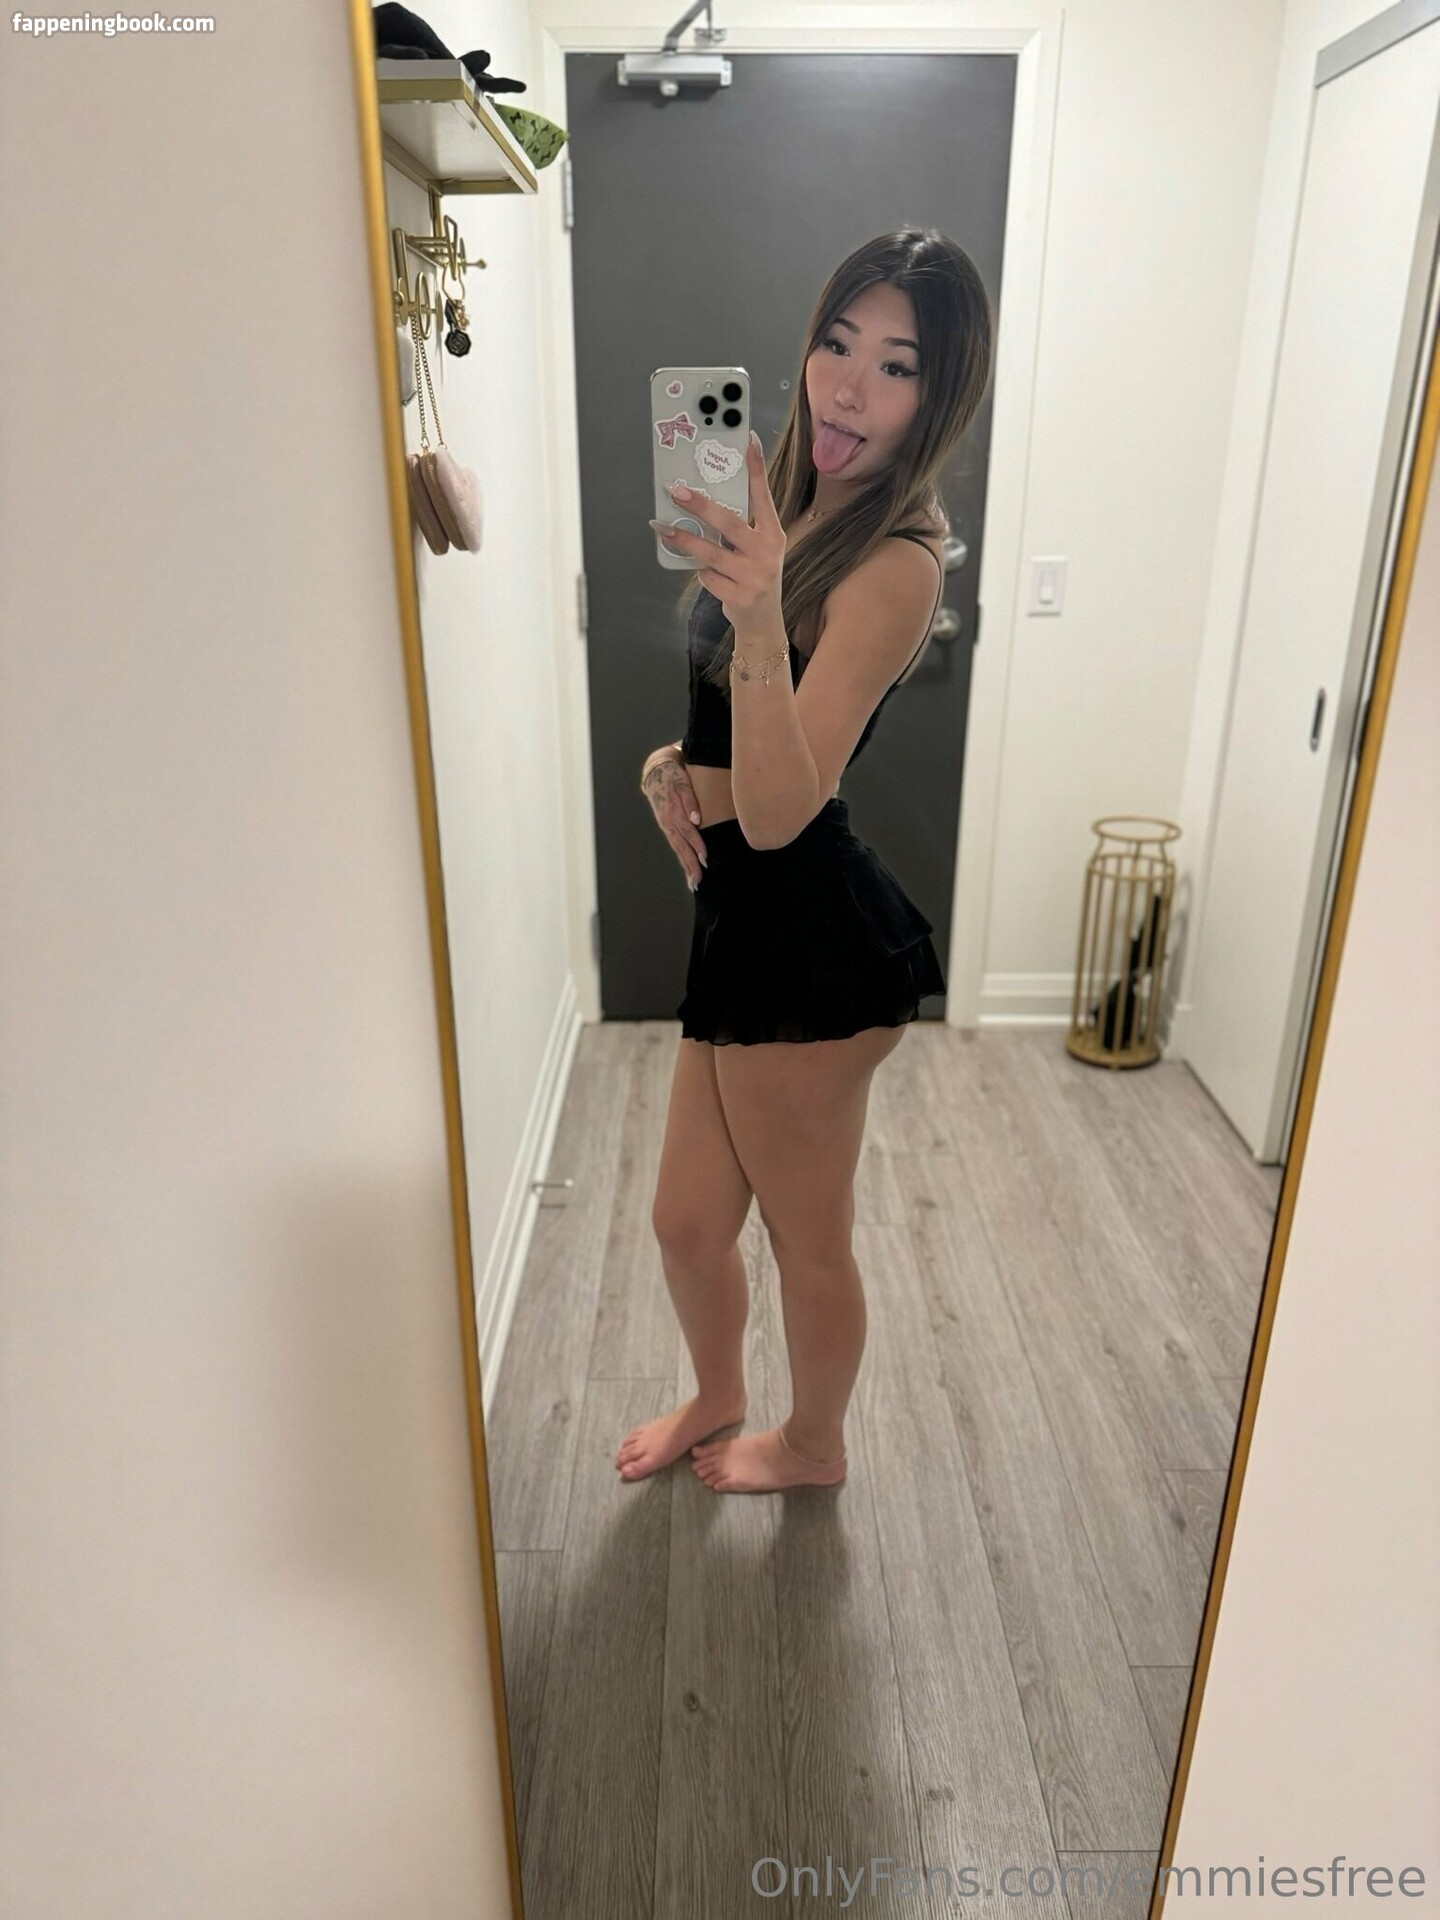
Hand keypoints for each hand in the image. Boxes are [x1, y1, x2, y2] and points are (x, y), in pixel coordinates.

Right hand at [641, 751, 707, 888]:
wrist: (656, 773)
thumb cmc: (673, 777)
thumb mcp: (683, 784)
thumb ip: (690, 802)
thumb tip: (697, 819)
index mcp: (673, 814)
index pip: (688, 833)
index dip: (697, 846)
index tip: (705, 859)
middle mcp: (668, 824)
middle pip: (681, 848)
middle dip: (690, 865)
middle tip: (697, 881)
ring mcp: (666, 827)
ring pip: (678, 850)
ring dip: (686, 867)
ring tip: (693, 882)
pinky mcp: (667, 828)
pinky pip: (675, 846)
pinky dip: (682, 858)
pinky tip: (687, 868)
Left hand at [649, 432, 785, 627]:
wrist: (763, 622)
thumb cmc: (754, 576)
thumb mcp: (756, 549)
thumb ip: (739, 528)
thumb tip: (702, 502)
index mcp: (773, 534)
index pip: (763, 496)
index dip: (756, 469)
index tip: (748, 441)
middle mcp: (767, 552)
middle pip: (729, 522)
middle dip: (700, 505)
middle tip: (676, 491)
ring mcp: (755, 576)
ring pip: (710, 552)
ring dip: (683, 539)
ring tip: (662, 528)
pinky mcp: (740, 596)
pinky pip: (708, 577)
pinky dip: (702, 574)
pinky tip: (706, 575)